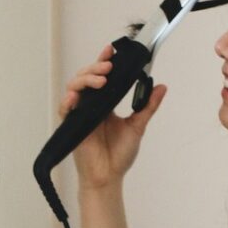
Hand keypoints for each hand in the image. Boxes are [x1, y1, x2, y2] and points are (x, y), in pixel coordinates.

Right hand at [59, 44, 166, 190]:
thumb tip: (162, 87)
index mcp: (104, 103)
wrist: (108, 176)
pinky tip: (76, 96)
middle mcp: (90, 105)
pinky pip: (64, 108)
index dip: (103, 61)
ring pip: (74, 87)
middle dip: (95, 68)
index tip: (111, 50)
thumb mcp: (138, 126)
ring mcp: (79, 114)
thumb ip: (148, 106)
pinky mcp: (71, 125)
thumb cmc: (119, 155)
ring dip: (85, 79)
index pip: (101, 76)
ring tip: (101, 80)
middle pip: (86, 77)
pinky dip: (68, 100)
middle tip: (108, 67)